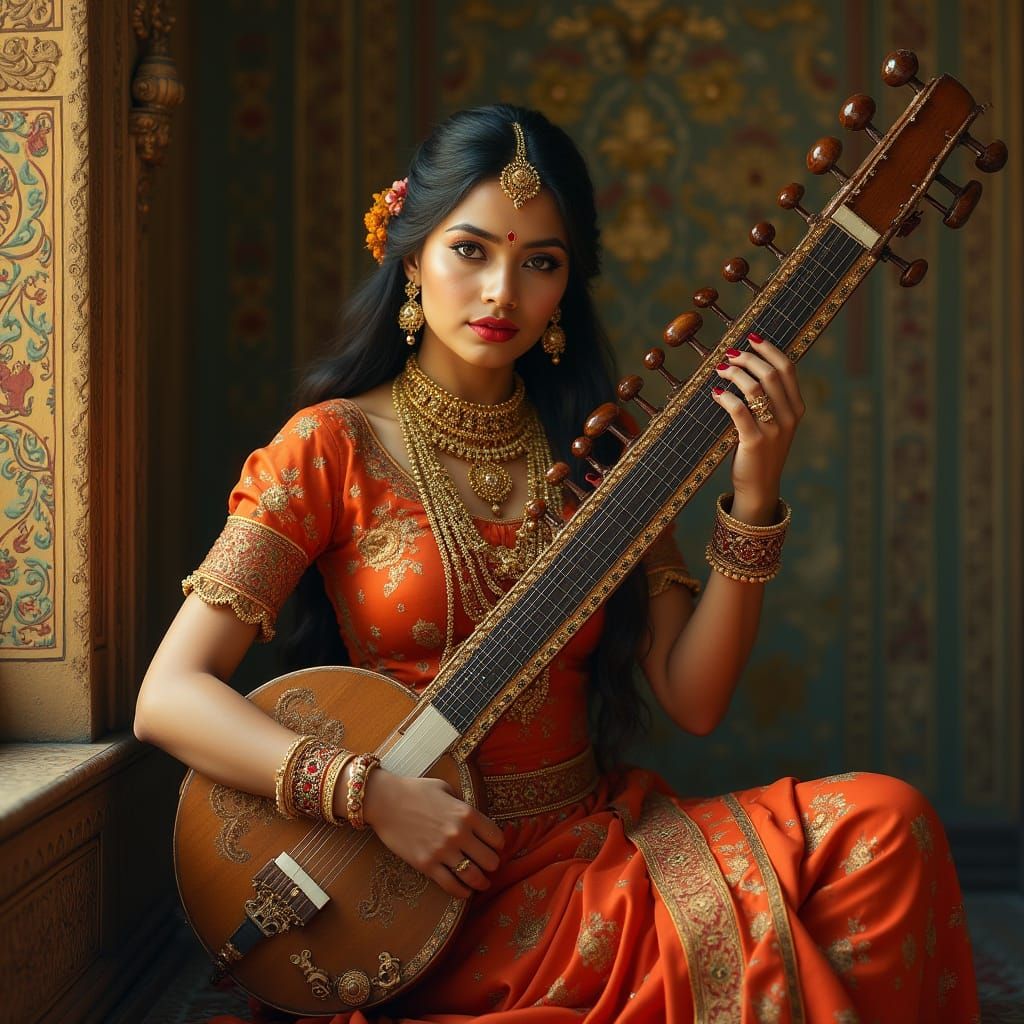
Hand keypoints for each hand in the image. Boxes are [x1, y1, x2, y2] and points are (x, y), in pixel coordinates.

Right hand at [359, 769, 504, 898]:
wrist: (385, 801)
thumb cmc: (415, 790)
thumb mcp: (445, 789)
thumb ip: (462, 804)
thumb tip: (473, 820)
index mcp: (466, 813)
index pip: (497, 838)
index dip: (498, 845)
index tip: (494, 848)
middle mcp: (458, 833)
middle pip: (490, 860)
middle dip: (492, 865)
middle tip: (488, 865)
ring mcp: (442, 851)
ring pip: (474, 877)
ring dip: (482, 883)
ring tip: (482, 883)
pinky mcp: (426, 865)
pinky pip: (451, 886)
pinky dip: (462, 892)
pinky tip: (465, 892)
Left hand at [711, 332, 804, 523]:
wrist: (759, 486)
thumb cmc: (761, 451)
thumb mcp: (774, 423)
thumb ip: (770, 399)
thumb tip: (749, 366)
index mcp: (796, 408)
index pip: (787, 368)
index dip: (769, 349)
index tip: (751, 337)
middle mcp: (789, 416)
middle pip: (771, 373)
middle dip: (747, 358)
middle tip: (728, 355)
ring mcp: (773, 429)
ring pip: (756, 387)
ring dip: (734, 373)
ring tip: (719, 370)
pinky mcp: (754, 441)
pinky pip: (739, 410)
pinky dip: (725, 396)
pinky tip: (715, 392)